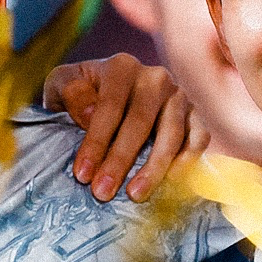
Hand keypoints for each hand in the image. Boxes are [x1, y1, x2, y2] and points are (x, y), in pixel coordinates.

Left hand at [43, 54, 205, 202]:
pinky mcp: (196, 116)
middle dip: (119, 161)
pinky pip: (199, 139)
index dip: (96, 142)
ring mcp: (179, 96)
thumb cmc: (81, 97)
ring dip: (153, 168)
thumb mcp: (62, 87)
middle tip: (102, 192)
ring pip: (171, 134)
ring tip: (134, 195)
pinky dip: (188, 161)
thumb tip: (89, 115)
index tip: (82, 175)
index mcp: (121, 67)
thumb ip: (70, 94)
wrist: (108, 99)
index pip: (110, 106)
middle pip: (140, 122)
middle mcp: (155, 77)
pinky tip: (170, 183)